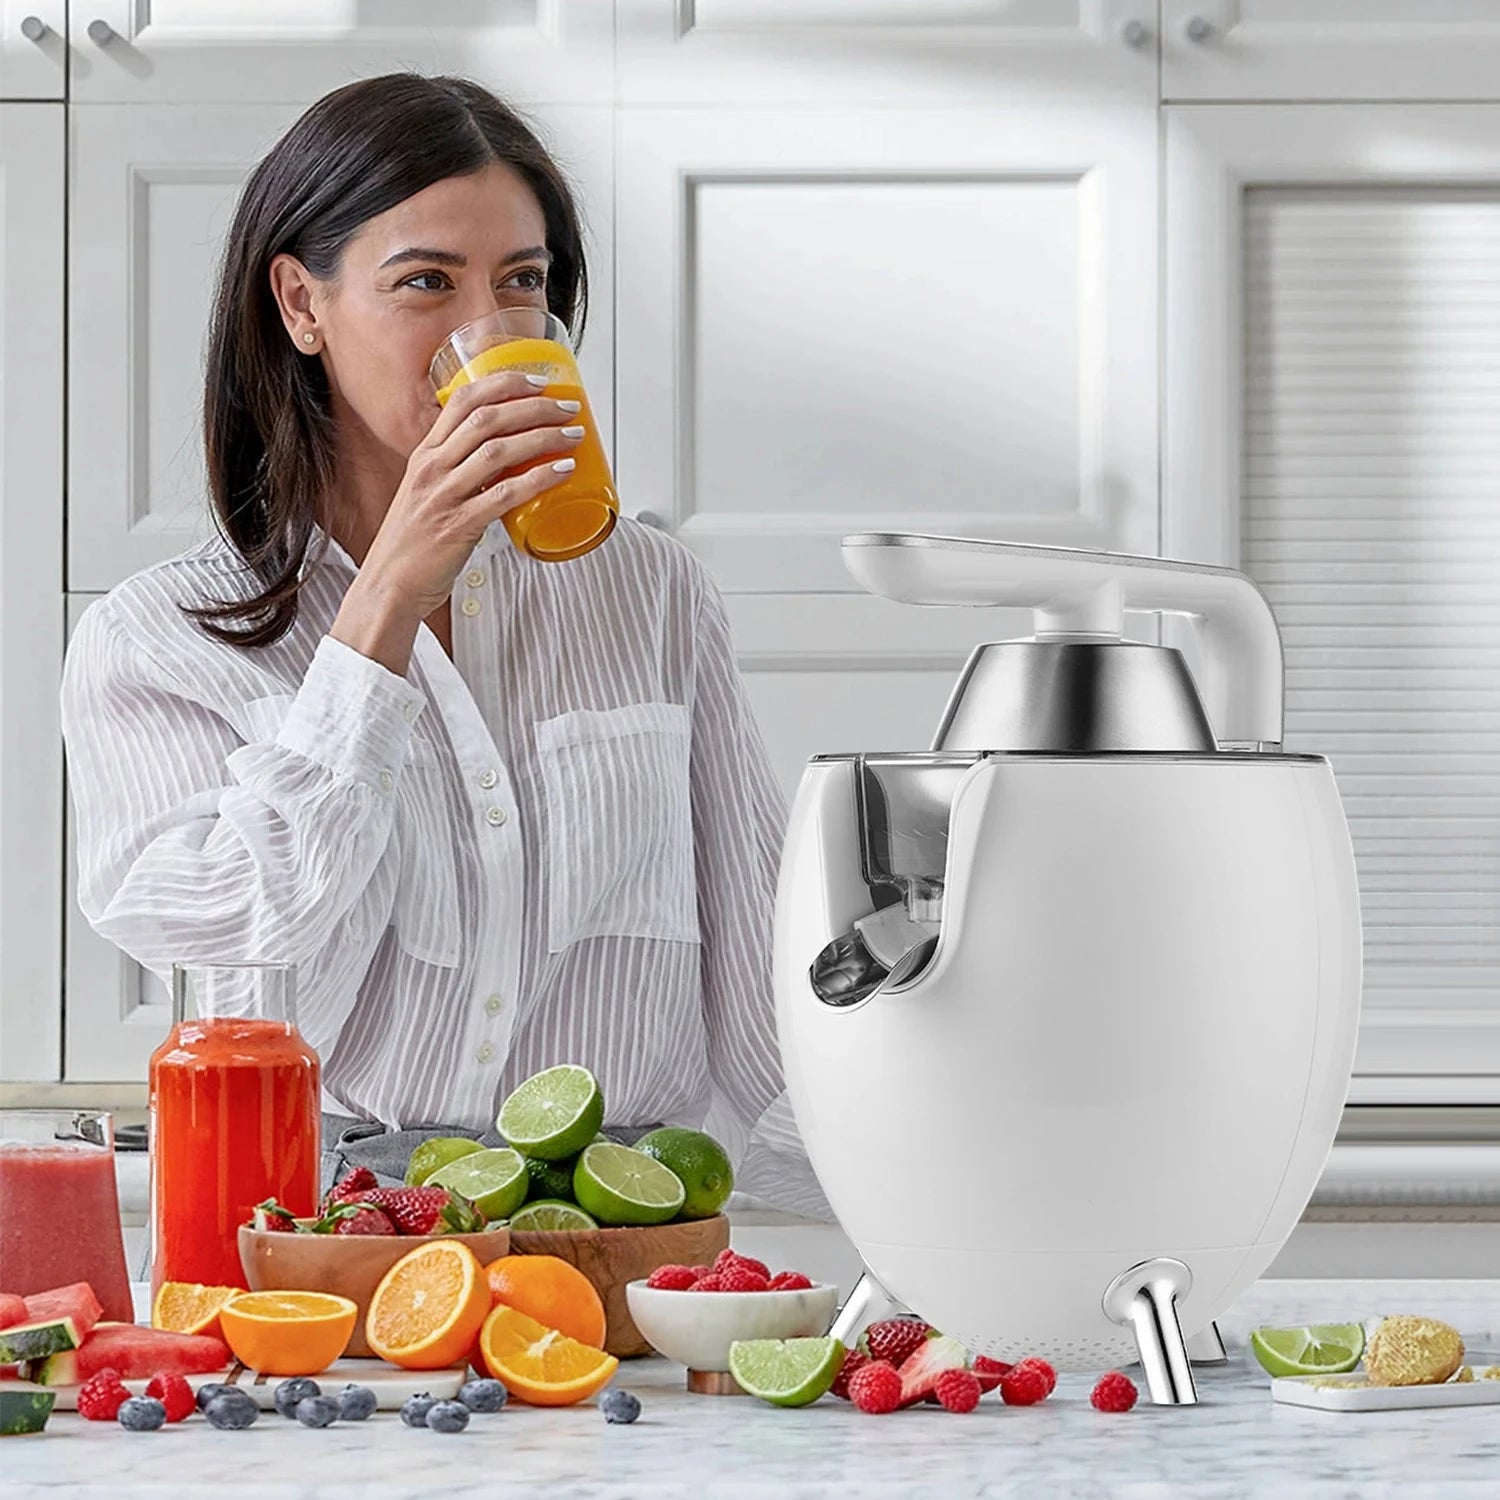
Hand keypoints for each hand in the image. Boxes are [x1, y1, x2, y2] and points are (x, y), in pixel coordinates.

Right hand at [361, 369, 584, 618]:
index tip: (535, 381)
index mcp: (424, 455)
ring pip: (498, 450)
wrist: (389, 586)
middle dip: (533, 406)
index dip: (503, 383)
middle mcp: (432, 468)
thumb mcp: (426, 494)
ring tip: (573, 436)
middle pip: (487, 418)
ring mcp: (444, 495)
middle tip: (566, 408)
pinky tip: (563, 472)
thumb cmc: (412, 545)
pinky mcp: (459, 525)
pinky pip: (505, 494)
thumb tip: (500, 462)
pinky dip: (539, 479)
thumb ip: (456, 474)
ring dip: (542, 437)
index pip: (462, 400)